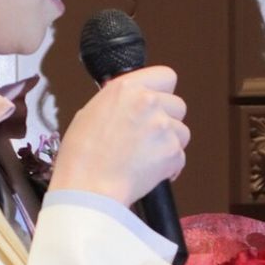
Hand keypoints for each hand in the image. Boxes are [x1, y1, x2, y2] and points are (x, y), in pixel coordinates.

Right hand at [50, 66, 188, 208]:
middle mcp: (148, 102)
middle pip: (178, 105)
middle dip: (167, 120)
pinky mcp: (172, 152)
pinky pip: (180, 157)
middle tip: (148, 136)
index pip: (166, 76)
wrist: (88, 188)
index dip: (162, 92)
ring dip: (169, 144)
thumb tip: (130, 103)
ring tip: (145, 156)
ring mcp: (163, 127)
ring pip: (182, 132)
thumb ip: (118, 103)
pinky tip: (148, 172)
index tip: (157, 103)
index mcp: (127, 88)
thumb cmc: (81, 156)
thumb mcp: (90, 113)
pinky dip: (169, 166)